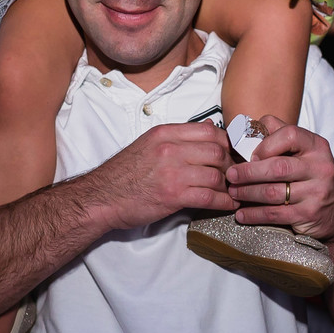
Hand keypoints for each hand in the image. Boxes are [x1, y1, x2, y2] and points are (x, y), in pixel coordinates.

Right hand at [85, 120, 235, 231]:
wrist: (102, 197)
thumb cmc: (124, 173)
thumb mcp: (149, 144)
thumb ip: (178, 137)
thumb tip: (208, 127)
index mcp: (164, 133)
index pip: (209, 130)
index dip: (225, 142)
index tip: (228, 153)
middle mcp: (170, 149)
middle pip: (217, 151)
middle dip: (229, 164)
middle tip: (231, 174)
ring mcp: (172, 172)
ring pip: (216, 174)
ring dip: (228, 185)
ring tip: (229, 191)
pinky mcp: (174, 196)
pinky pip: (210, 197)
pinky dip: (223, 202)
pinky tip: (227, 205)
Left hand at [224, 115, 333, 240]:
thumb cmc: (310, 175)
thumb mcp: (302, 151)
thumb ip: (276, 135)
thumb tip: (244, 128)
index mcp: (316, 146)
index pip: (289, 135)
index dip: (265, 144)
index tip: (250, 154)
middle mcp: (320, 167)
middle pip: (278, 167)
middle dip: (249, 172)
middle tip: (230, 175)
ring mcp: (317, 193)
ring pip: (273, 192)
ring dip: (247, 193)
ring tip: (233, 192)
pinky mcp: (309, 214)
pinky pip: (275, 214)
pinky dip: (254, 214)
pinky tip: (241, 214)